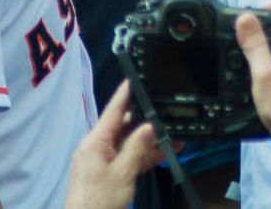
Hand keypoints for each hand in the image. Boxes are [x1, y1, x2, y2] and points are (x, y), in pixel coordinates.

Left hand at [65, 80, 162, 208]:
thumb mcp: (122, 174)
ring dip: (149, 142)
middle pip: (124, 126)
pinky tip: (164, 154)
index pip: (114, 110)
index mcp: (95, 142)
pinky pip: (127, 159)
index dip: (126, 92)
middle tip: (168, 111)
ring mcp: (102, 162)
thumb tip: (150, 125)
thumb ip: (137, 147)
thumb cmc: (101, 201)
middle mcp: (97, 147)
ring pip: (128, 144)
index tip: (138, 74)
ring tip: (175, 136)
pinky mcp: (107, 175)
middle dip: (146, 120)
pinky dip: (143, 157)